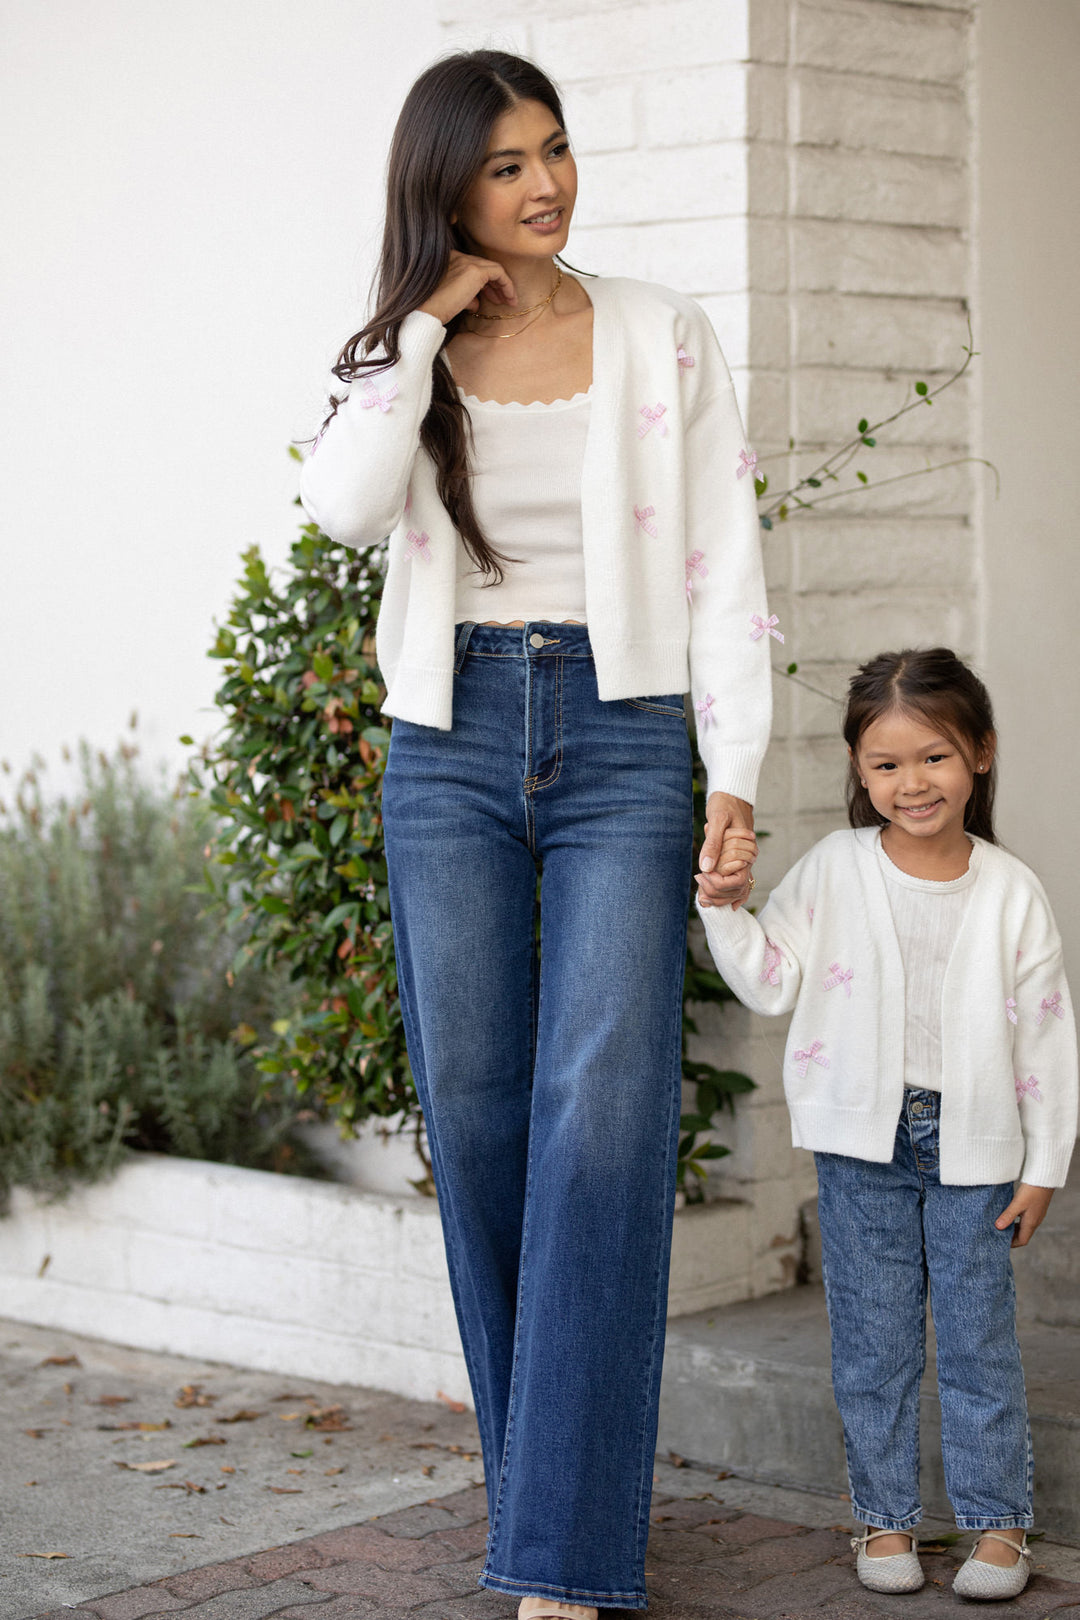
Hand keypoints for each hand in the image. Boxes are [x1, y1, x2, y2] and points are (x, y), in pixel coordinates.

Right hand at [419, 250, 516, 325]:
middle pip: (484, 267)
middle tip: (501, 301)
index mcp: (449, 260)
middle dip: (495, 285)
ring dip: (504, 285)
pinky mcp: (475, 270)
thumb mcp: (453, 300)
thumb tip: (476, 304)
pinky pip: (499, 273)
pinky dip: (507, 285)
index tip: (491, 299)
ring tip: (509, 301)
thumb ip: (466, 298)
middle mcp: (458, 257)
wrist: (427, 311)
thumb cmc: (435, 308)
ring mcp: (466, 262)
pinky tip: (510, 299)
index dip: (485, 284)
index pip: (473, 267)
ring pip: (493, 268)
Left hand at [697, 793, 755, 909]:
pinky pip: (737, 882)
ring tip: (702, 898)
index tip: (701, 876)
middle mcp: (748, 860)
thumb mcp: (717, 819)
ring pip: (737, 890)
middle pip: (737, 890)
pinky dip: (728, 893)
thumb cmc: (724, 804)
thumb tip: (706, 867)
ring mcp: (743, 861)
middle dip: (717, 895)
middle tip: (698, 889)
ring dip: (720, 897)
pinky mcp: (737, 860)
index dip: (719, 885)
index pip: (737, 882)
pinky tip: (722, 903)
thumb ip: (712, 843)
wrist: (732, 795)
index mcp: (746, 852)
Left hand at [995, 1183, 1053, 1246]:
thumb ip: (1008, 1216)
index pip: (1022, 1241)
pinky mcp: (1036, 1208)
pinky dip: (1017, 1220)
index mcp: (1031, 1223)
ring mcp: (1036, 1215)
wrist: (1045, 1179)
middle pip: (1023, 1235)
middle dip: (1011, 1237)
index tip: (1000, 1242)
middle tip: (998, 1234)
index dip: (1012, 1244)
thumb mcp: (1017, 1203)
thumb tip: (997, 1227)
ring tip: (1002, 1224)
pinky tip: (1010, 1214)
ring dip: (1014, 1228)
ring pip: (1024, 1227)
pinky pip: (1026, 1219)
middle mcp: (1035, 1221)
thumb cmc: (1032, 1191)